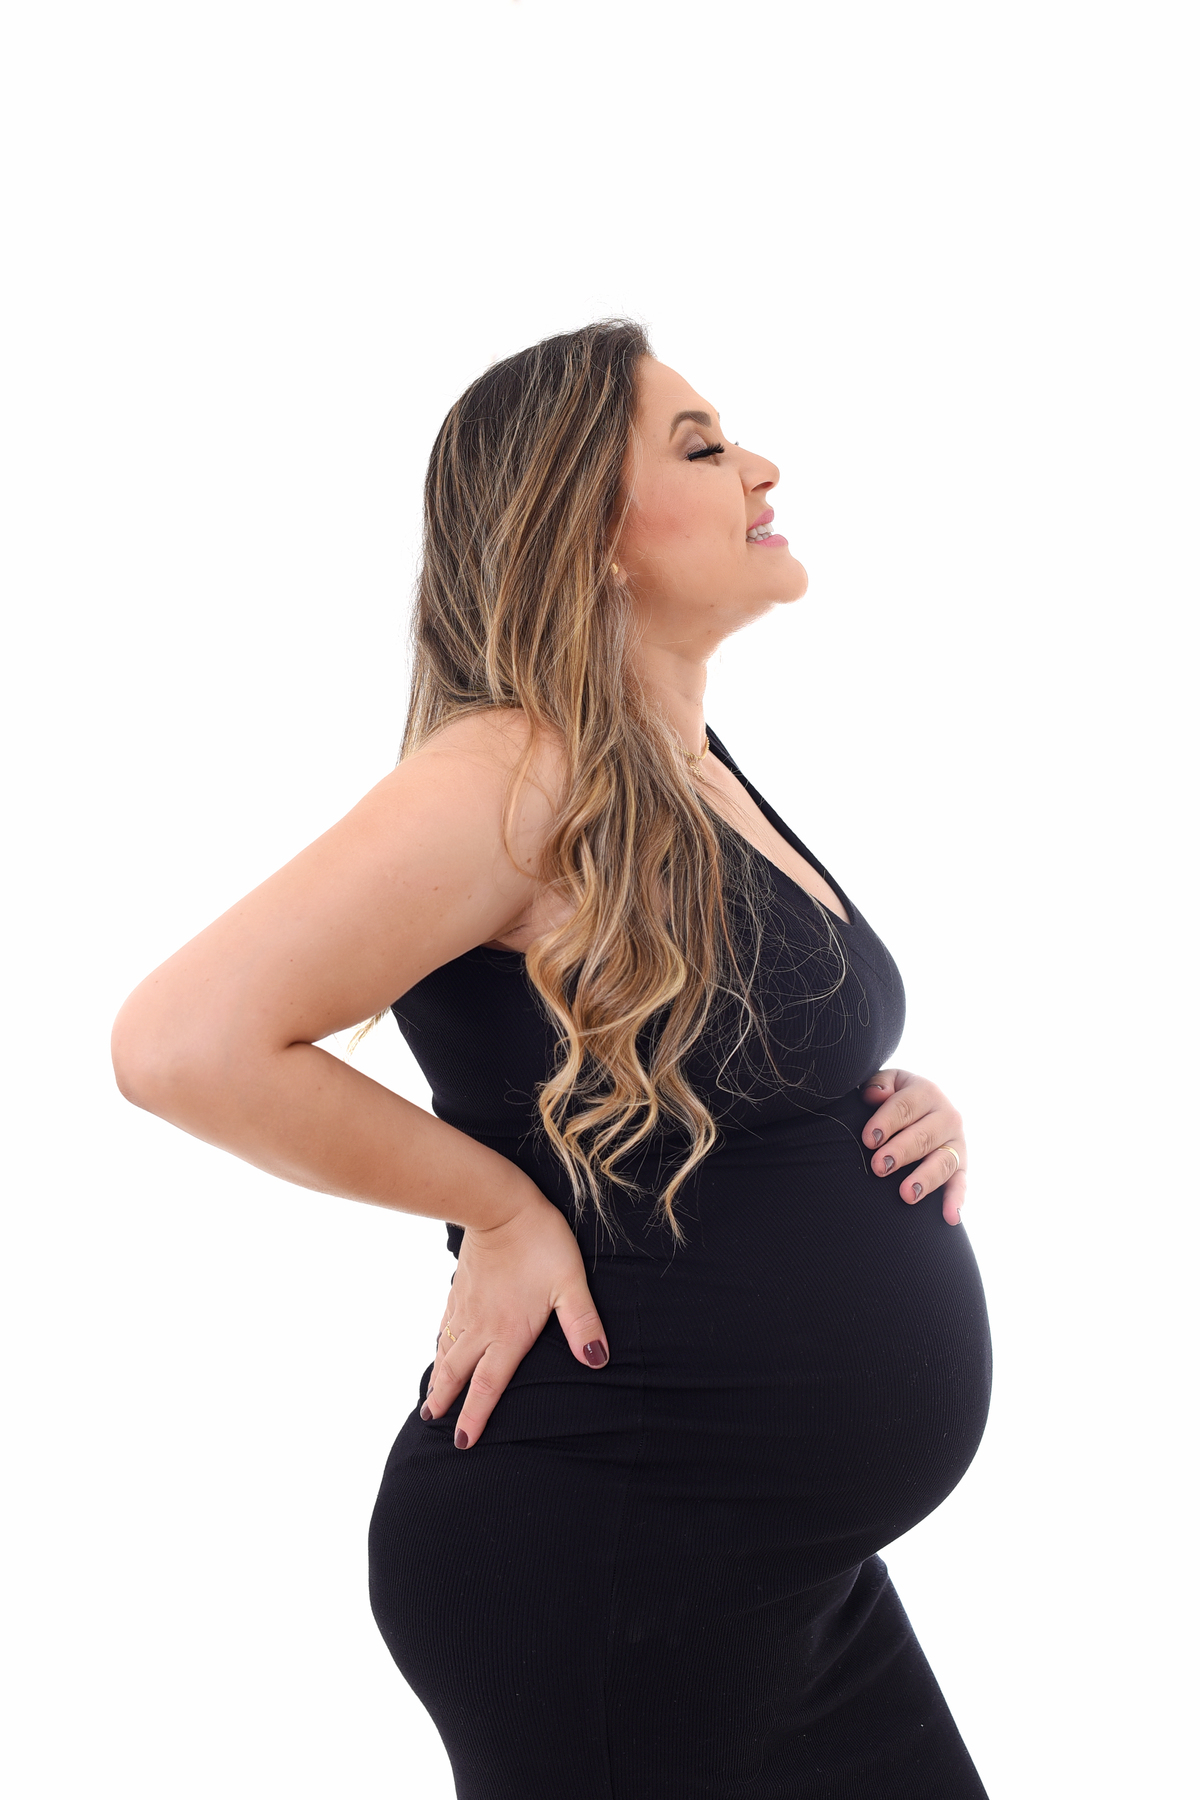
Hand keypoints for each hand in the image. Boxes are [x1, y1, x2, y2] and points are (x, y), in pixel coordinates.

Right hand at [419, 1190, 609, 1447]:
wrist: (499, 1205)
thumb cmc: (541, 1242)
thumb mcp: (570, 1283)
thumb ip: (583, 1322)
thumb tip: (596, 1359)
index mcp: (508, 1332)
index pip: (489, 1384)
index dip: (475, 1415)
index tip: (463, 1441)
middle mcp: (481, 1326)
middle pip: (459, 1372)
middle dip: (446, 1400)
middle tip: (431, 1422)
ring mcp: (466, 1307)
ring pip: (447, 1350)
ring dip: (438, 1376)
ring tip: (430, 1398)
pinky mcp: (459, 1289)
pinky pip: (445, 1325)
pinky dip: (439, 1344)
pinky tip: (438, 1347)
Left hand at [859, 1068, 966, 1225]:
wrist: (924, 1109)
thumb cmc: (896, 1098)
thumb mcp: (889, 1083)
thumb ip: (879, 1084)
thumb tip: (876, 1095)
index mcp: (926, 1092)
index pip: (904, 1106)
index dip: (886, 1122)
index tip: (869, 1139)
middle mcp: (947, 1115)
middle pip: (923, 1136)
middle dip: (901, 1151)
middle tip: (879, 1166)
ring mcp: (957, 1143)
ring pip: (943, 1161)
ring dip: (926, 1178)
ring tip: (906, 1194)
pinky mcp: (962, 1166)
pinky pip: (961, 1184)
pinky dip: (956, 1200)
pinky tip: (950, 1217)